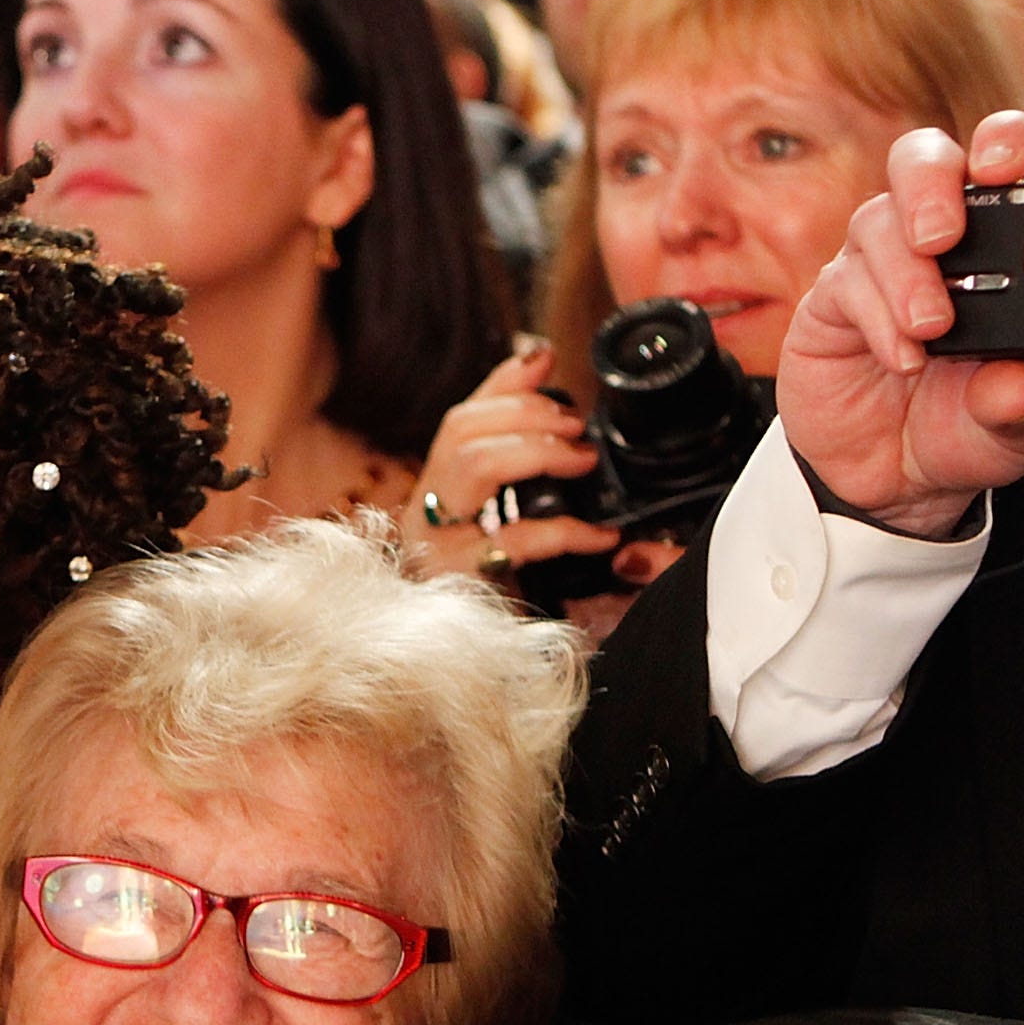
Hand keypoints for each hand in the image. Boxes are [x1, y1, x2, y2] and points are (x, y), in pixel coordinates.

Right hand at [396, 343, 618, 581]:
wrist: (461, 667)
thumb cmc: (488, 582)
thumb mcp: (502, 510)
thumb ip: (514, 438)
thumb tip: (538, 357)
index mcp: (434, 492)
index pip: (458, 420)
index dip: (505, 387)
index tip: (550, 365)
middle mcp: (422, 515)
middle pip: (461, 434)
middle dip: (526, 419)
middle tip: (577, 429)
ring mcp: (434, 550)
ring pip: (472, 470)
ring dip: (535, 453)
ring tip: (582, 463)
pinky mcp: (458, 585)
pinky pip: (512, 541)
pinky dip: (564, 531)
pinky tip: (601, 536)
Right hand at [774, 115, 1023, 535]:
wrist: (896, 480)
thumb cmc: (965, 428)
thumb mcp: (1013, 428)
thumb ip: (1019, 405)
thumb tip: (1021, 383)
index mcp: (1003, 243)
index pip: (1010, 162)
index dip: (1010, 145)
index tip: (1008, 169)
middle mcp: (938, 240)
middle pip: (925, 159)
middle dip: (932, 182)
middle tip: (942, 235)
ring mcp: (881, 264)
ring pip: (878, 219)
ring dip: (905, 270)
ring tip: (930, 326)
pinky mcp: (833, 301)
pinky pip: (845, 282)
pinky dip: (876, 315)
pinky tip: (903, 356)